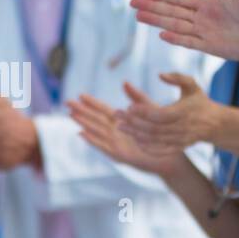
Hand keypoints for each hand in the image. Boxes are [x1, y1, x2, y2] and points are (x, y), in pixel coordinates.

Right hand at [66, 92, 186, 176]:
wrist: (171, 155)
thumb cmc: (161, 133)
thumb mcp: (149, 110)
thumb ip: (137, 97)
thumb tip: (124, 82)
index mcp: (122, 120)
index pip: (103, 109)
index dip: (91, 102)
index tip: (80, 95)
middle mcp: (116, 131)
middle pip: (95, 119)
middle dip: (81, 111)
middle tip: (67, 102)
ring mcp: (116, 143)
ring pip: (96, 131)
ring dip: (83, 123)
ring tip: (71, 115)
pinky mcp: (119, 154)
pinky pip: (103, 146)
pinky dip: (92, 140)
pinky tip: (82, 133)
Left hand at [116, 73, 222, 149]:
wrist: (214, 124)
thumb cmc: (199, 101)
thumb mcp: (192, 85)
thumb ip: (177, 77)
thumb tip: (160, 74)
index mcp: (184, 112)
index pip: (161, 115)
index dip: (144, 112)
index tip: (129, 106)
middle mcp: (182, 128)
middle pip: (154, 128)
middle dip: (134, 122)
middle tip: (117, 115)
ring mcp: (180, 140)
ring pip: (154, 140)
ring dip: (136, 134)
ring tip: (120, 126)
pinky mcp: (178, 148)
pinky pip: (160, 151)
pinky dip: (146, 147)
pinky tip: (134, 139)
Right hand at [132, 0, 238, 63]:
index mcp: (208, 6)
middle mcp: (202, 20)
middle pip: (170, 12)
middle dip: (150, 7)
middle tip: (130, 2)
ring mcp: (205, 34)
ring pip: (175, 26)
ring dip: (156, 21)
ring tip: (137, 16)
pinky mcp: (213, 47)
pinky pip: (191, 42)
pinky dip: (177, 38)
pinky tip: (162, 34)